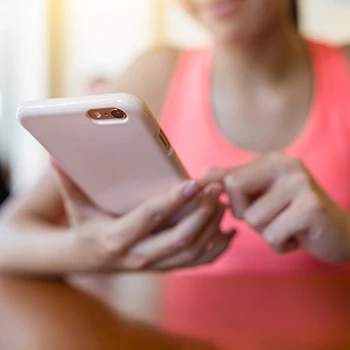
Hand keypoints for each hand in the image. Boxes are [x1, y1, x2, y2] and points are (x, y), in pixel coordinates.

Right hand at [53, 167, 233, 272]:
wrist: (86, 260)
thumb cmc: (84, 226)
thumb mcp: (76, 205)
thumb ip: (70, 181)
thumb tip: (56, 156)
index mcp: (117, 238)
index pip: (151, 217)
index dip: (174, 200)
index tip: (195, 182)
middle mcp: (138, 257)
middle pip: (180, 238)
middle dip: (203, 213)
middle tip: (216, 189)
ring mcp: (154, 266)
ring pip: (193, 251)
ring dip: (213, 226)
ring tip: (223, 201)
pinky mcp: (165, 268)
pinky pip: (198, 263)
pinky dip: (217, 249)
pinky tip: (229, 231)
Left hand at [206, 152, 349, 262]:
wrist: (338, 233)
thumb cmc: (291, 214)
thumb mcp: (261, 195)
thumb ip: (234, 182)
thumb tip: (204, 172)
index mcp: (271, 160)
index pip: (228, 177)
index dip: (229, 199)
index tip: (239, 205)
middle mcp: (286, 164)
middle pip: (235, 190)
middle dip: (246, 214)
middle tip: (271, 216)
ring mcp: (300, 184)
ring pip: (253, 218)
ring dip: (266, 232)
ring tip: (287, 225)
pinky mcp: (311, 208)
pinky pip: (273, 236)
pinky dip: (281, 245)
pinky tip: (298, 236)